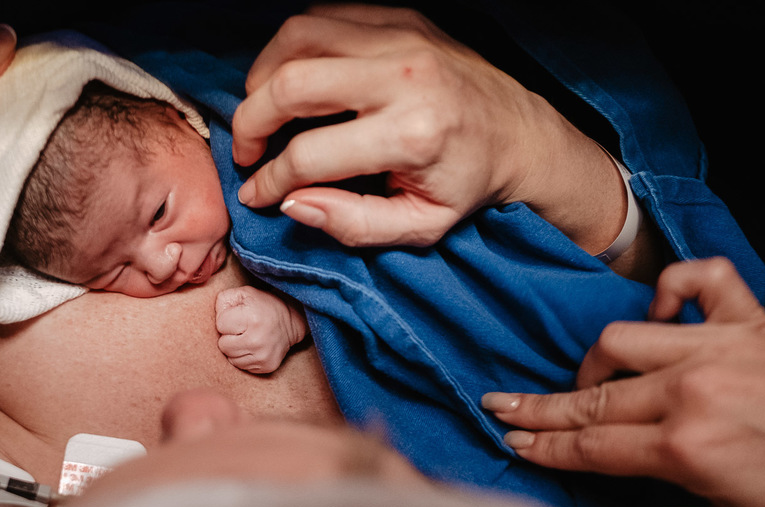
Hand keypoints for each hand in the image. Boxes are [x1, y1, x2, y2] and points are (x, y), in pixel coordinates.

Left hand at [215, 285, 307, 373]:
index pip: (220, 325)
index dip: (226, 320)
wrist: (290, 321)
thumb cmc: (262, 305)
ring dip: (235, 349)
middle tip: (241, 329)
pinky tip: (253, 347)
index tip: (238, 317)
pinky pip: (242, 366)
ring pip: (231, 358)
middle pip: (223, 345)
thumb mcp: (244, 294)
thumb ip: (223, 300)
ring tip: (247, 338)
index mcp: (252, 318)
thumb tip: (215, 318)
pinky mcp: (267, 366)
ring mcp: (263, 356)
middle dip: (228, 336)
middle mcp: (257, 340)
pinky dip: (244, 357)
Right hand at [231, 4, 620, 251]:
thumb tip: (292, 204)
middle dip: (250, 122)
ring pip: (298, 37)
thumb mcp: (419, 227)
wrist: (519, 134)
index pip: (310, 156)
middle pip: (292, 85)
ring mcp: (401, 38)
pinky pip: (322, 15)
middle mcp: (404, 76)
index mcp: (412, 136)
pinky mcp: (399, 17)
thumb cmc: (467, 184)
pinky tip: (292, 79)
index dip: (269, 181)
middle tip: (246, 150)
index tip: (255, 194)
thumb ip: (353, 225)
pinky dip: (293, 47)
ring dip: (263, 75)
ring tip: (261, 110)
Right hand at [482, 258, 764, 506]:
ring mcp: (719, 347)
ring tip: (590, 381)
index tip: (509, 441)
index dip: (543, 445)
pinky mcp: (752, 321)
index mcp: (685, 448)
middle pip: (590, 395)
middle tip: (500, 405)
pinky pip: (699, 281)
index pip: (589, 445)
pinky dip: (674, 288)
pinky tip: (663, 308)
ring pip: (624, 338)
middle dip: (539, 405)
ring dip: (598, 361)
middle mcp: (691, 390)